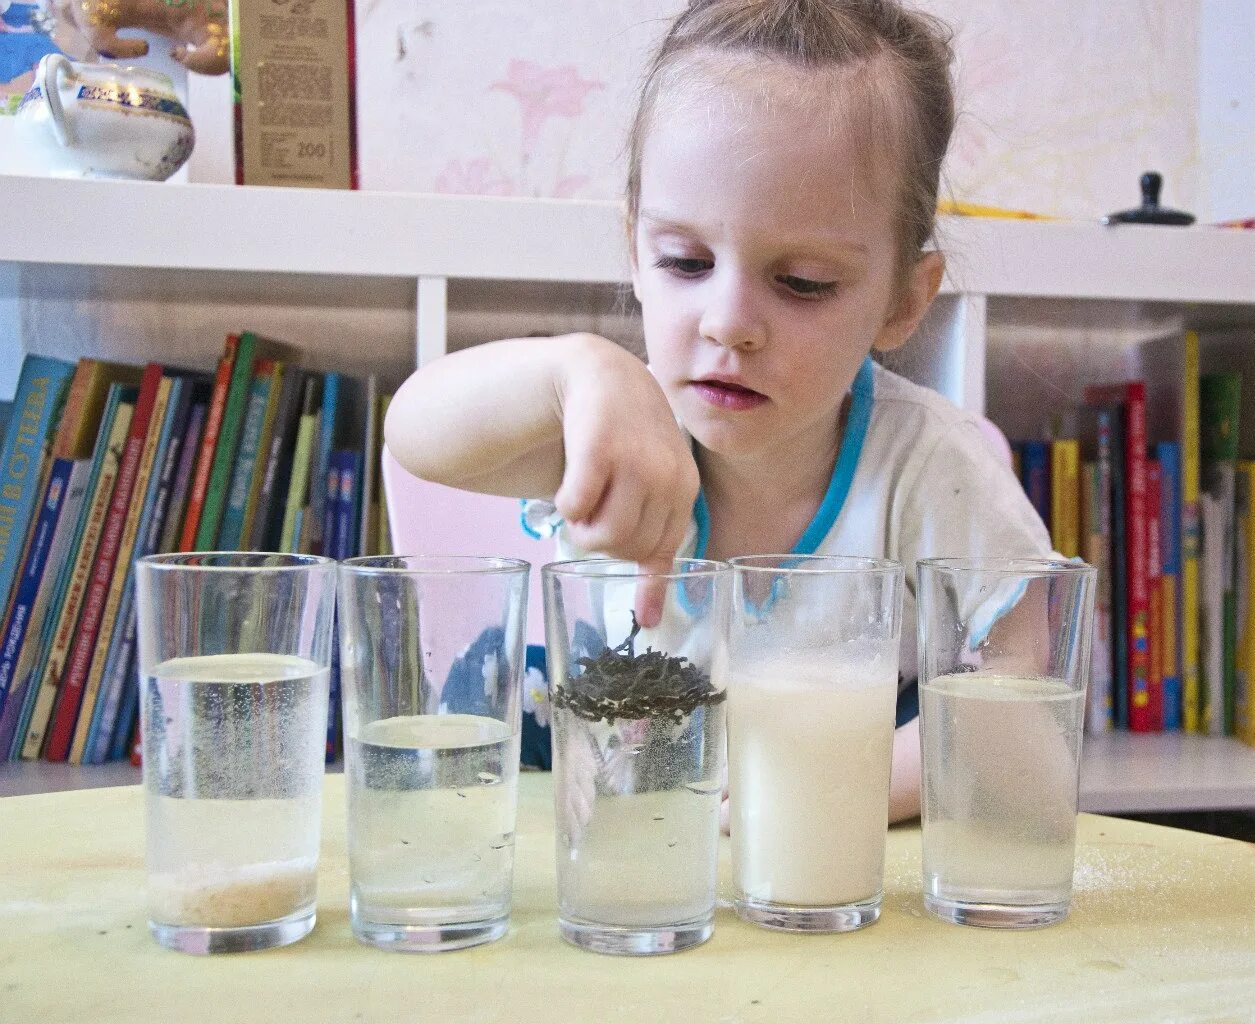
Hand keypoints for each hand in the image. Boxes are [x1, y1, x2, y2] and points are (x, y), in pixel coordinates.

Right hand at [553, 336, 698, 625]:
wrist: (596, 374)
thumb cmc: (621, 439)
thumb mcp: (648, 489)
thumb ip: (653, 551)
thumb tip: (651, 621)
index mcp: (685, 488)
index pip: (654, 553)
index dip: (623, 548)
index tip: (608, 521)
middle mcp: (668, 476)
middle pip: (625, 549)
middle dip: (598, 538)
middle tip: (590, 505)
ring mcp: (635, 461)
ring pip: (603, 537)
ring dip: (579, 526)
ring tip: (579, 496)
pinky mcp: (598, 449)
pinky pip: (574, 509)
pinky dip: (563, 503)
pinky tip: (568, 477)